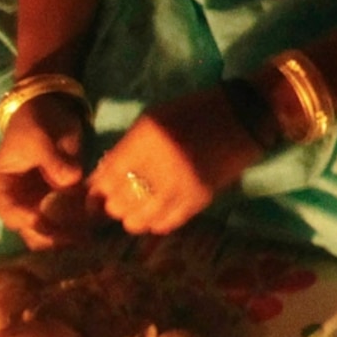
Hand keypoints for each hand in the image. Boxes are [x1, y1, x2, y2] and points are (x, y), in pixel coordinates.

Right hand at [0, 92, 94, 247]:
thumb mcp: (39, 138)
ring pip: (51, 235)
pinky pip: (68, 225)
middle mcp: (18, 204)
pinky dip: (80, 227)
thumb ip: (53, 160)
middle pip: (32, 233)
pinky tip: (96, 226)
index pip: (12, 215)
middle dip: (54, 237)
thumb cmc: (35, 124)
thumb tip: (71, 179)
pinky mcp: (59, 205)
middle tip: (78, 234)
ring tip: (89, 232)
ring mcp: (39, 207)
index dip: (29, 222)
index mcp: (3, 190)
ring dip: (69, 237)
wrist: (49, 112)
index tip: (48, 222)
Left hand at [90, 87, 265, 237]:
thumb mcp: (153, 120)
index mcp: (147, 136)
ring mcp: (183, 183)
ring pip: (141, 218)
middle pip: (121, 200)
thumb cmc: (193, 112)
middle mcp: (162, 161)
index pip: (109, 175)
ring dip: (132, 219)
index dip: (96, 191)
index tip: (94, 198)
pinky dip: (156, 223)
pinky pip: (167, 223)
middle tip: (116, 203)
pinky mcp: (201, 198)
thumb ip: (126, 148)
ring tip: (134, 213)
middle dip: (113, 206)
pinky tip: (155, 216)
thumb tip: (100, 179)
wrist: (243, 116)